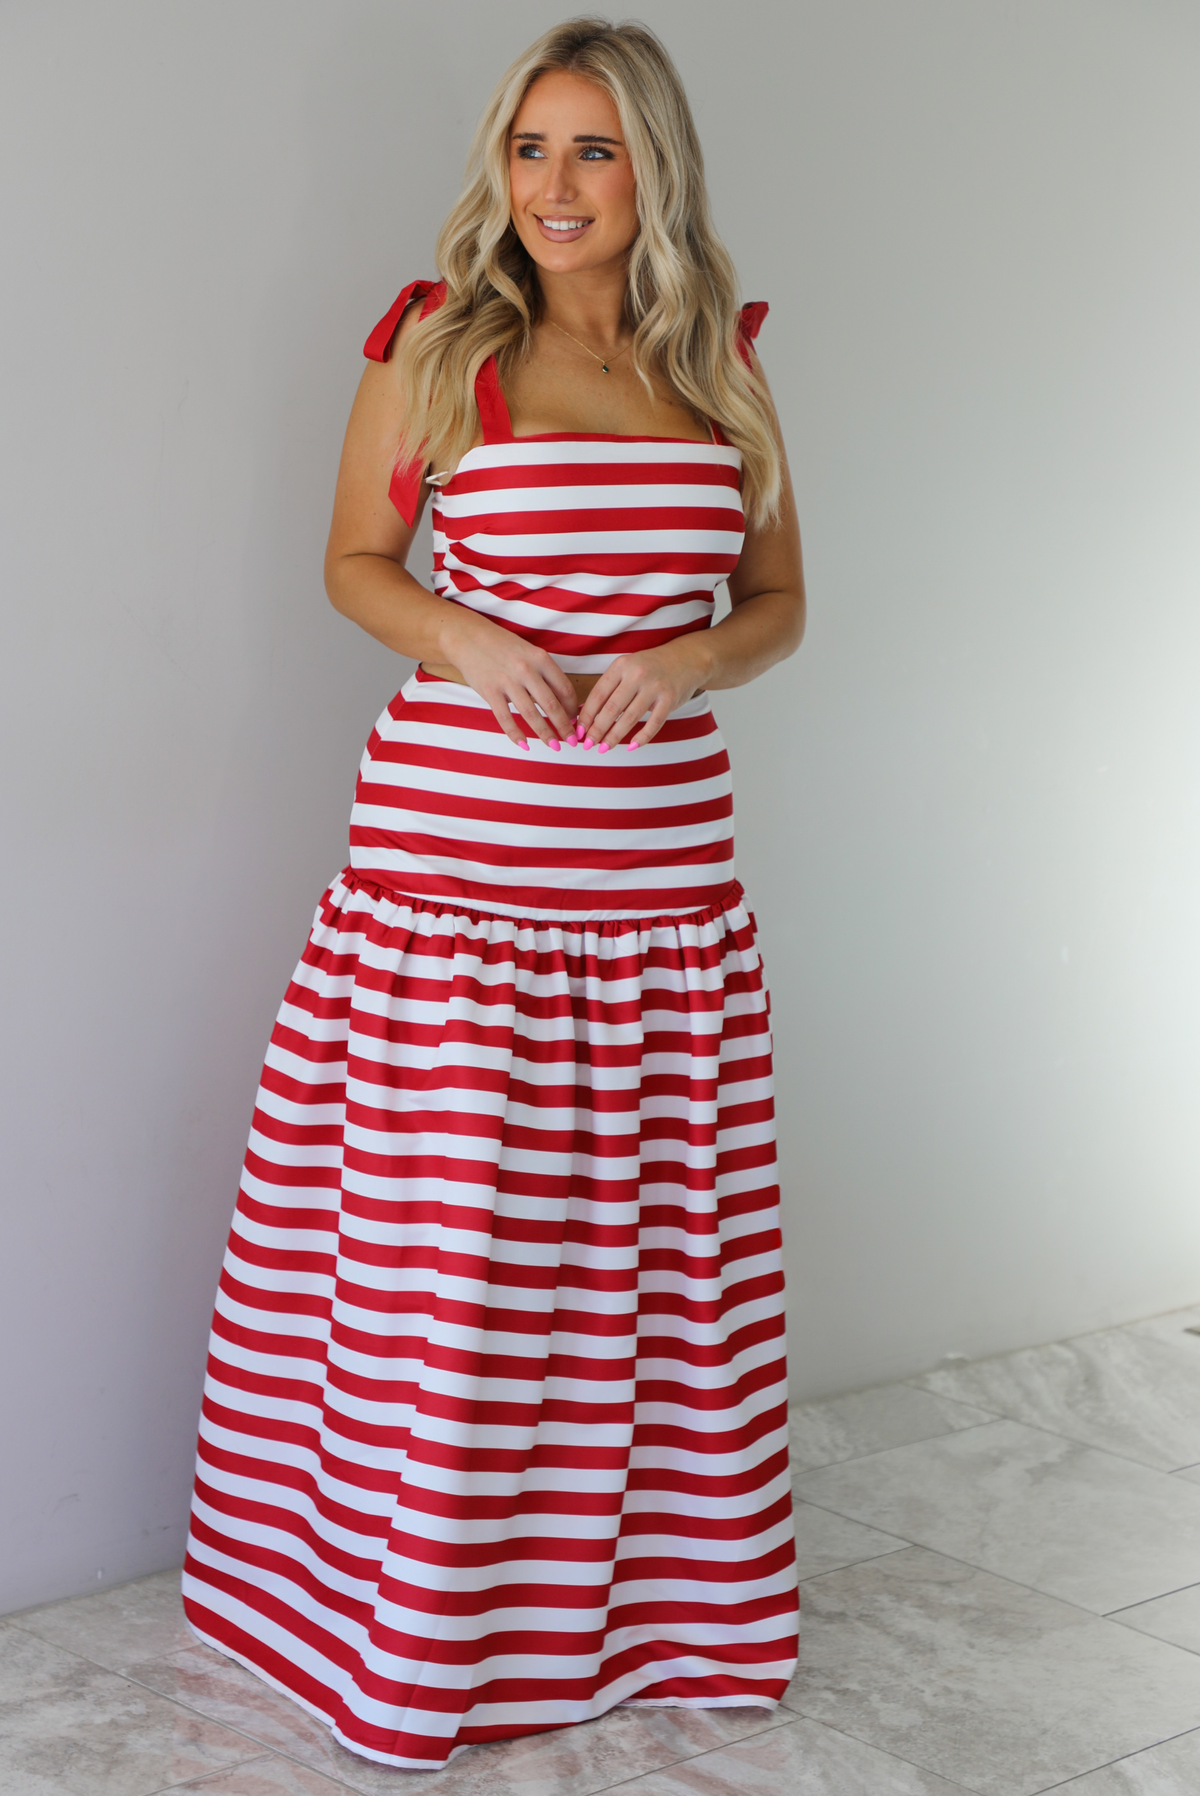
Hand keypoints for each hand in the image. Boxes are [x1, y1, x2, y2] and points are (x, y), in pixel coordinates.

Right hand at [440, 610, 576, 748]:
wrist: (468, 637)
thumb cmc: (502, 646)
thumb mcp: (528, 652)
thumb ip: (543, 673)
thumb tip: (561, 701)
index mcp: (540, 658)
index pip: (564, 688)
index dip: (573, 708)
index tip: (575, 719)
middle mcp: (526, 670)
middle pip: (551, 704)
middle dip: (564, 726)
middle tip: (571, 740)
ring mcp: (507, 681)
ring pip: (531, 714)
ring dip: (545, 734)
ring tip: (554, 746)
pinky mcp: (490, 691)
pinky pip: (505, 718)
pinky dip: (516, 734)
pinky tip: (525, 745)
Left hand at [575, 639, 711, 749]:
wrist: (687, 658)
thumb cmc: (652, 666)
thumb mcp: (628, 667)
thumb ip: (610, 687)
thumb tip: (587, 714)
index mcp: (621, 666)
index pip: (598, 695)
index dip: (586, 715)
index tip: (579, 730)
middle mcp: (636, 674)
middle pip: (611, 709)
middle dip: (597, 730)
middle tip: (588, 744)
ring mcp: (654, 687)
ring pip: (629, 718)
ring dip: (614, 736)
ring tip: (604, 748)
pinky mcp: (670, 699)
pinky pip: (653, 723)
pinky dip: (642, 738)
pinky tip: (632, 747)